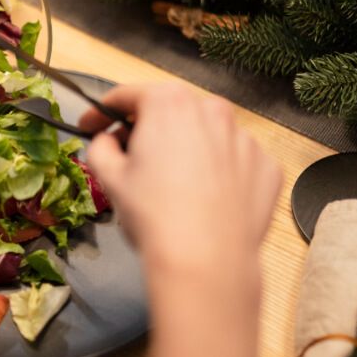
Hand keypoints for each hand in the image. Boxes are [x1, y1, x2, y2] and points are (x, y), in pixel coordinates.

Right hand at [79, 82, 281, 292]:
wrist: (206, 261)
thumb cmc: (153, 216)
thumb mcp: (110, 178)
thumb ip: (101, 148)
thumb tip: (107, 142)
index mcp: (169, 103)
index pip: (127, 96)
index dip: (100, 112)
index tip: (89, 127)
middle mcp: (212, 110)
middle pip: (170, 110)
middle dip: (146, 129)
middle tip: (129, 157)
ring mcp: (245, 138)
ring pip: (205, 134)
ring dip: (185, 149)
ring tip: (171, 184)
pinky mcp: (266, 167)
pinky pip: (234, 160)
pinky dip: (217, 172)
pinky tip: (203, 198)